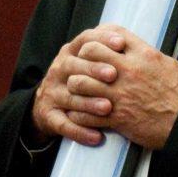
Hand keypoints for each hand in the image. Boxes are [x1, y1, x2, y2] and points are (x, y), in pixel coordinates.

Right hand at [30, 28, 121, 146]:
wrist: (48, 104)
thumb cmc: (80, 79)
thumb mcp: (87, 60)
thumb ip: (105, 50)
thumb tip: (129, 40)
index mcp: (70, 52)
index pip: (84, 40)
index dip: (101, 39)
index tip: (121, 44)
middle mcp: (58, 70)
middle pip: (73, 66)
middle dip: (94, 69)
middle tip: (114, 75)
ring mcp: (51, 93)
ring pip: (70, 97)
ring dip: (89, 103)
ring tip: (107, 108)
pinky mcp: (48, 115)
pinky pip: (64, 125)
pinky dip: (80, 132)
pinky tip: (97, 137)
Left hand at [68, 24, 177, 148]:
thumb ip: (171, 63)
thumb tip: (172, 63)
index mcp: (145, 55)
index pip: (112, 33)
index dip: (100, 36)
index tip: (98, 45)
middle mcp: (129, 70)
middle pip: (89, 53)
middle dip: (82, 60)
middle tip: (82, 69)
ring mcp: (121, 94)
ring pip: (81, 83)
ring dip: (76, 88)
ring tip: (78, 93)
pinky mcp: (118, 118)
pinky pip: (85, 114)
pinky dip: (79, 115)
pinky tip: (81, 116)